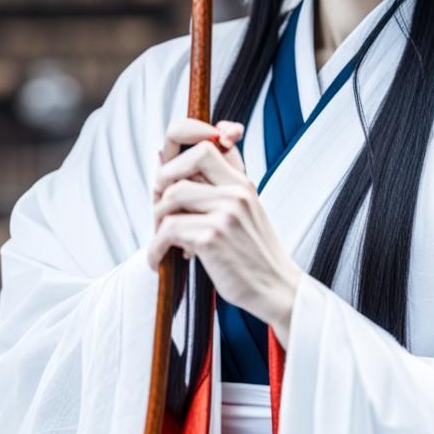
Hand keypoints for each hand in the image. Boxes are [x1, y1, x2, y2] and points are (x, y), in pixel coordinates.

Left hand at [149, 117, 300, 345]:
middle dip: (162, 185)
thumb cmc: (253, 254)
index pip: (206, 144)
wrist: (277, 288)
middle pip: (183, 165)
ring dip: (157, 222)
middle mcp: (236, 192)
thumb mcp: (244, 211)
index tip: (168, 177)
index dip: (180, 152)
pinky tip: (159, 260)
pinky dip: (155, 247)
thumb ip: (215, 187)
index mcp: (242, 183)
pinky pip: (168, 230)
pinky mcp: (212, 237)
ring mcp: (225, 213)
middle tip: (161, 212)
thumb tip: (165, 159)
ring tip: (162, 240)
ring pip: (171, 197)